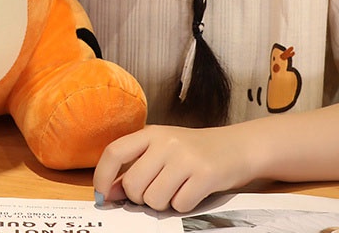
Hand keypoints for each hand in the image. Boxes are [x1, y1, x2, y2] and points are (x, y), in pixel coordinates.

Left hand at [93, 124, 257, 212]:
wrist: (235, 146)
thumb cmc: (192, 151)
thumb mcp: (160, 150)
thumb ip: (134, 167)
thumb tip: (108, 192)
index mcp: (150, 133)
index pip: (114, 152)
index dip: (102, 177)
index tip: (102, 195)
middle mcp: (166, 142)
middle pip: (133, 185)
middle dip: (139, 198)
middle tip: (155, 191)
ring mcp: (185, 157)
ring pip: (154, 199)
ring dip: (162, 203)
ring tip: (176, 189)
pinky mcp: (205, 175)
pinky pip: (179, 205)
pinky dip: (183, 205)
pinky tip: (192, 191)